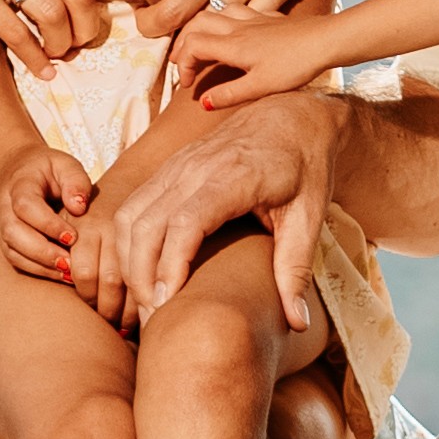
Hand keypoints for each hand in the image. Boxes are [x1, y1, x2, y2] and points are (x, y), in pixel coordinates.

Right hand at [0, 147, 96, 280]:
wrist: (20, 172)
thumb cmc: (48, 170)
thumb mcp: (65, 165)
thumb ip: (75, 181)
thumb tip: (79, 207)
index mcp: (18, 185)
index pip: (26, 206)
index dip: (47, 224)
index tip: (72, 236)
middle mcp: (3, 207)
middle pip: (13, 233)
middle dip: (42, 251)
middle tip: (70, 262)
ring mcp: (1, 227)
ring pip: (13, 251)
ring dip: (41, 265)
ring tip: (68, 272)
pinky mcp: (6, 242)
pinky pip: (18, 261)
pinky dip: (39, 271)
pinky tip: (62, 274)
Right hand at [86, 89, 341, 337]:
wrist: (294, 115)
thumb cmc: (305, 167)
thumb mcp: (310, 217)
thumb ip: (296, 270)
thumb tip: (297, 323)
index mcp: (233, 176)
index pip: (187, 222)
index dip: (171, 265)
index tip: (168, 304)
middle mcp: (196, 167)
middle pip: (148, 223)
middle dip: (142, 275)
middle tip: (154, 318)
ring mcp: (177, 165)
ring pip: (132, 216)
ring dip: (130, 262)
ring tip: (146, 302)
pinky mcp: (168, 168)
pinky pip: (133, 206)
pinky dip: (128, 243)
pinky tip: (142, 273)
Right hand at [176, 6, 346, 112]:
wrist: (327, 41)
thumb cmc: (296, 65)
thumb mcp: (261, 87)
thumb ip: (230, 94)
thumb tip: (203, 102)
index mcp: (232, 45)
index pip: (192, 46)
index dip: (182, 65)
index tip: (188, 85)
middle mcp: (238, 27)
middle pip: (196, 23)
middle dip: (183, 42)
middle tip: (183, 63)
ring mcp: (254, 18)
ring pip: (216, 12)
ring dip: (201, 26)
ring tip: (201, 44)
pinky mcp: (269, 17)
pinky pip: (238, 9)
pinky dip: (225, 18)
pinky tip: (234, 30)